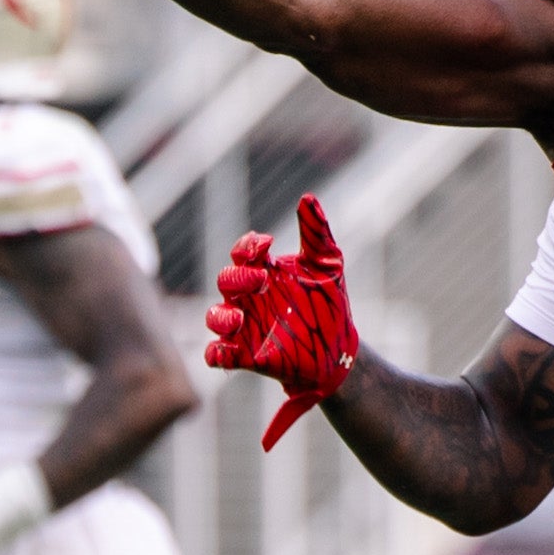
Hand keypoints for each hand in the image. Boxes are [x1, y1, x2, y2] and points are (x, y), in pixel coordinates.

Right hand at [205, 194, 361, 448]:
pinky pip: (216, 355)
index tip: (265, 244)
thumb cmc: (329, 304)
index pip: (243, 252)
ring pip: (214, 317)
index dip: (247, 245)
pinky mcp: (245, 357)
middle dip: (238, 277)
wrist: (340, 349)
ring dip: (220, 317)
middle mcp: (249, 298)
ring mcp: (244, 327)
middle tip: (262, 280)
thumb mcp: (328, 266)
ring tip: (239, 319)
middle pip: (226, 280)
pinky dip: (217, 353)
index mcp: (264, 271)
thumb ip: (316, 233)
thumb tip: (308, 197)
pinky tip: (230, 350)